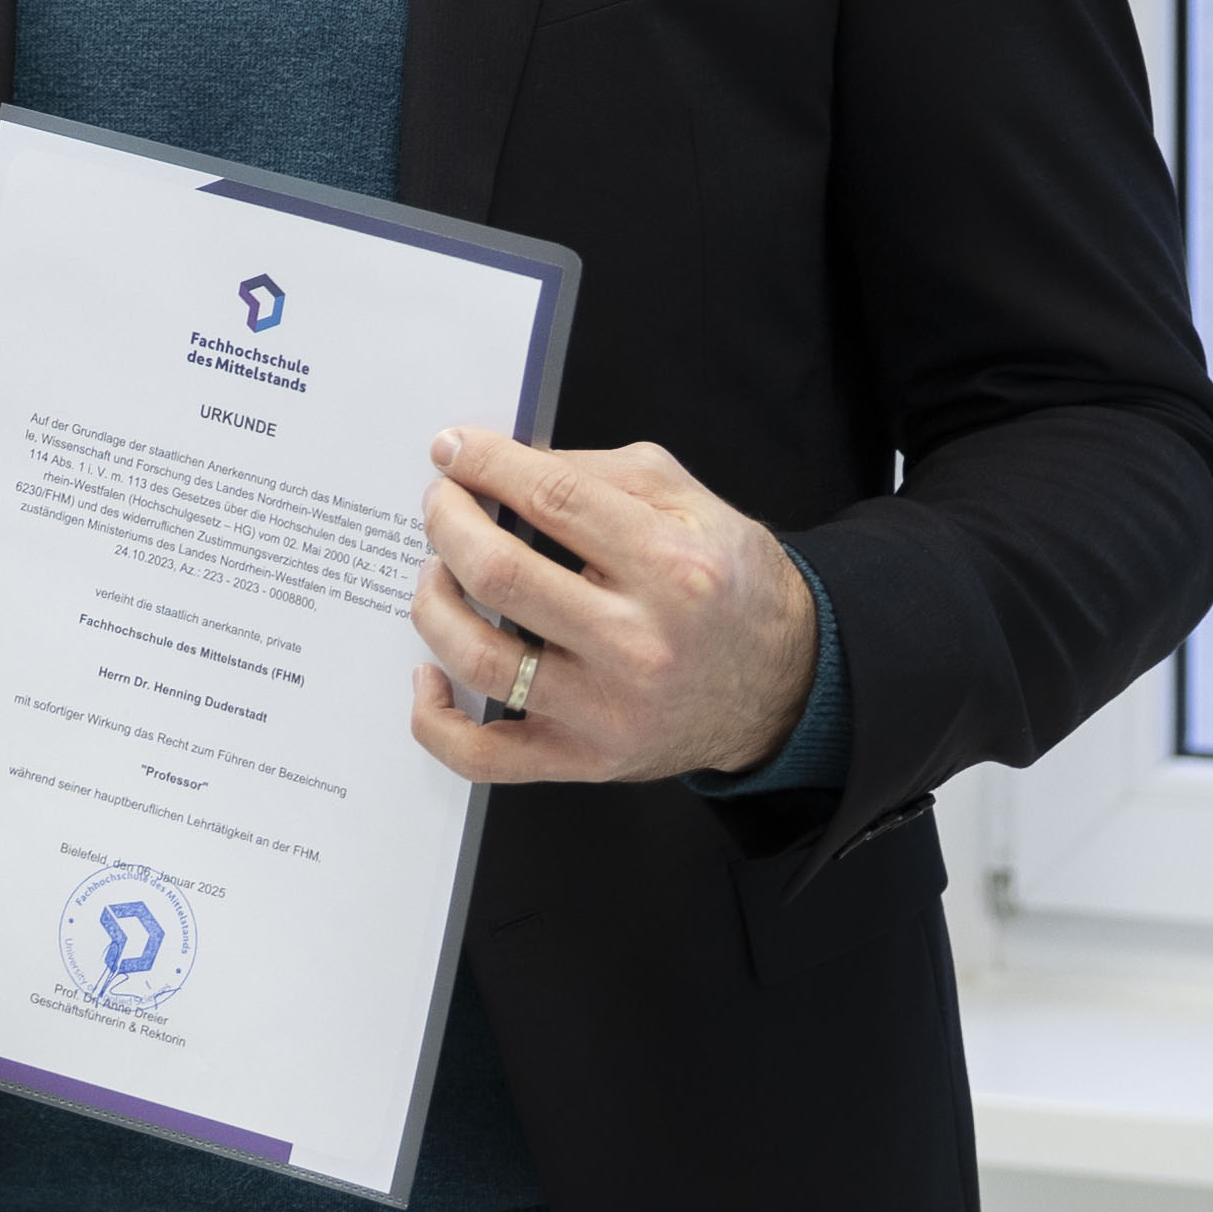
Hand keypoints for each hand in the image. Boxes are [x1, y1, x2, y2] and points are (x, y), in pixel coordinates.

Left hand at [404, 430, 821, 785]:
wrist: (782, 682)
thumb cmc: (726, 584)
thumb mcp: (687, 501)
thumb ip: (596, 473)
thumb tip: (501, 464)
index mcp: (672, 567)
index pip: (552, 498)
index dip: (485, 464)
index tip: (451, 451)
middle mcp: (640, 644)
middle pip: (500, 575)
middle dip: (447, 523)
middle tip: (439, 503)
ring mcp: (608, 711)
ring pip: (479, 657)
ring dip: (432, 602)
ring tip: (435, 571)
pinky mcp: (585, 759)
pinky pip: (481, 754)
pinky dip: (434, 714)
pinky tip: (430, 668)